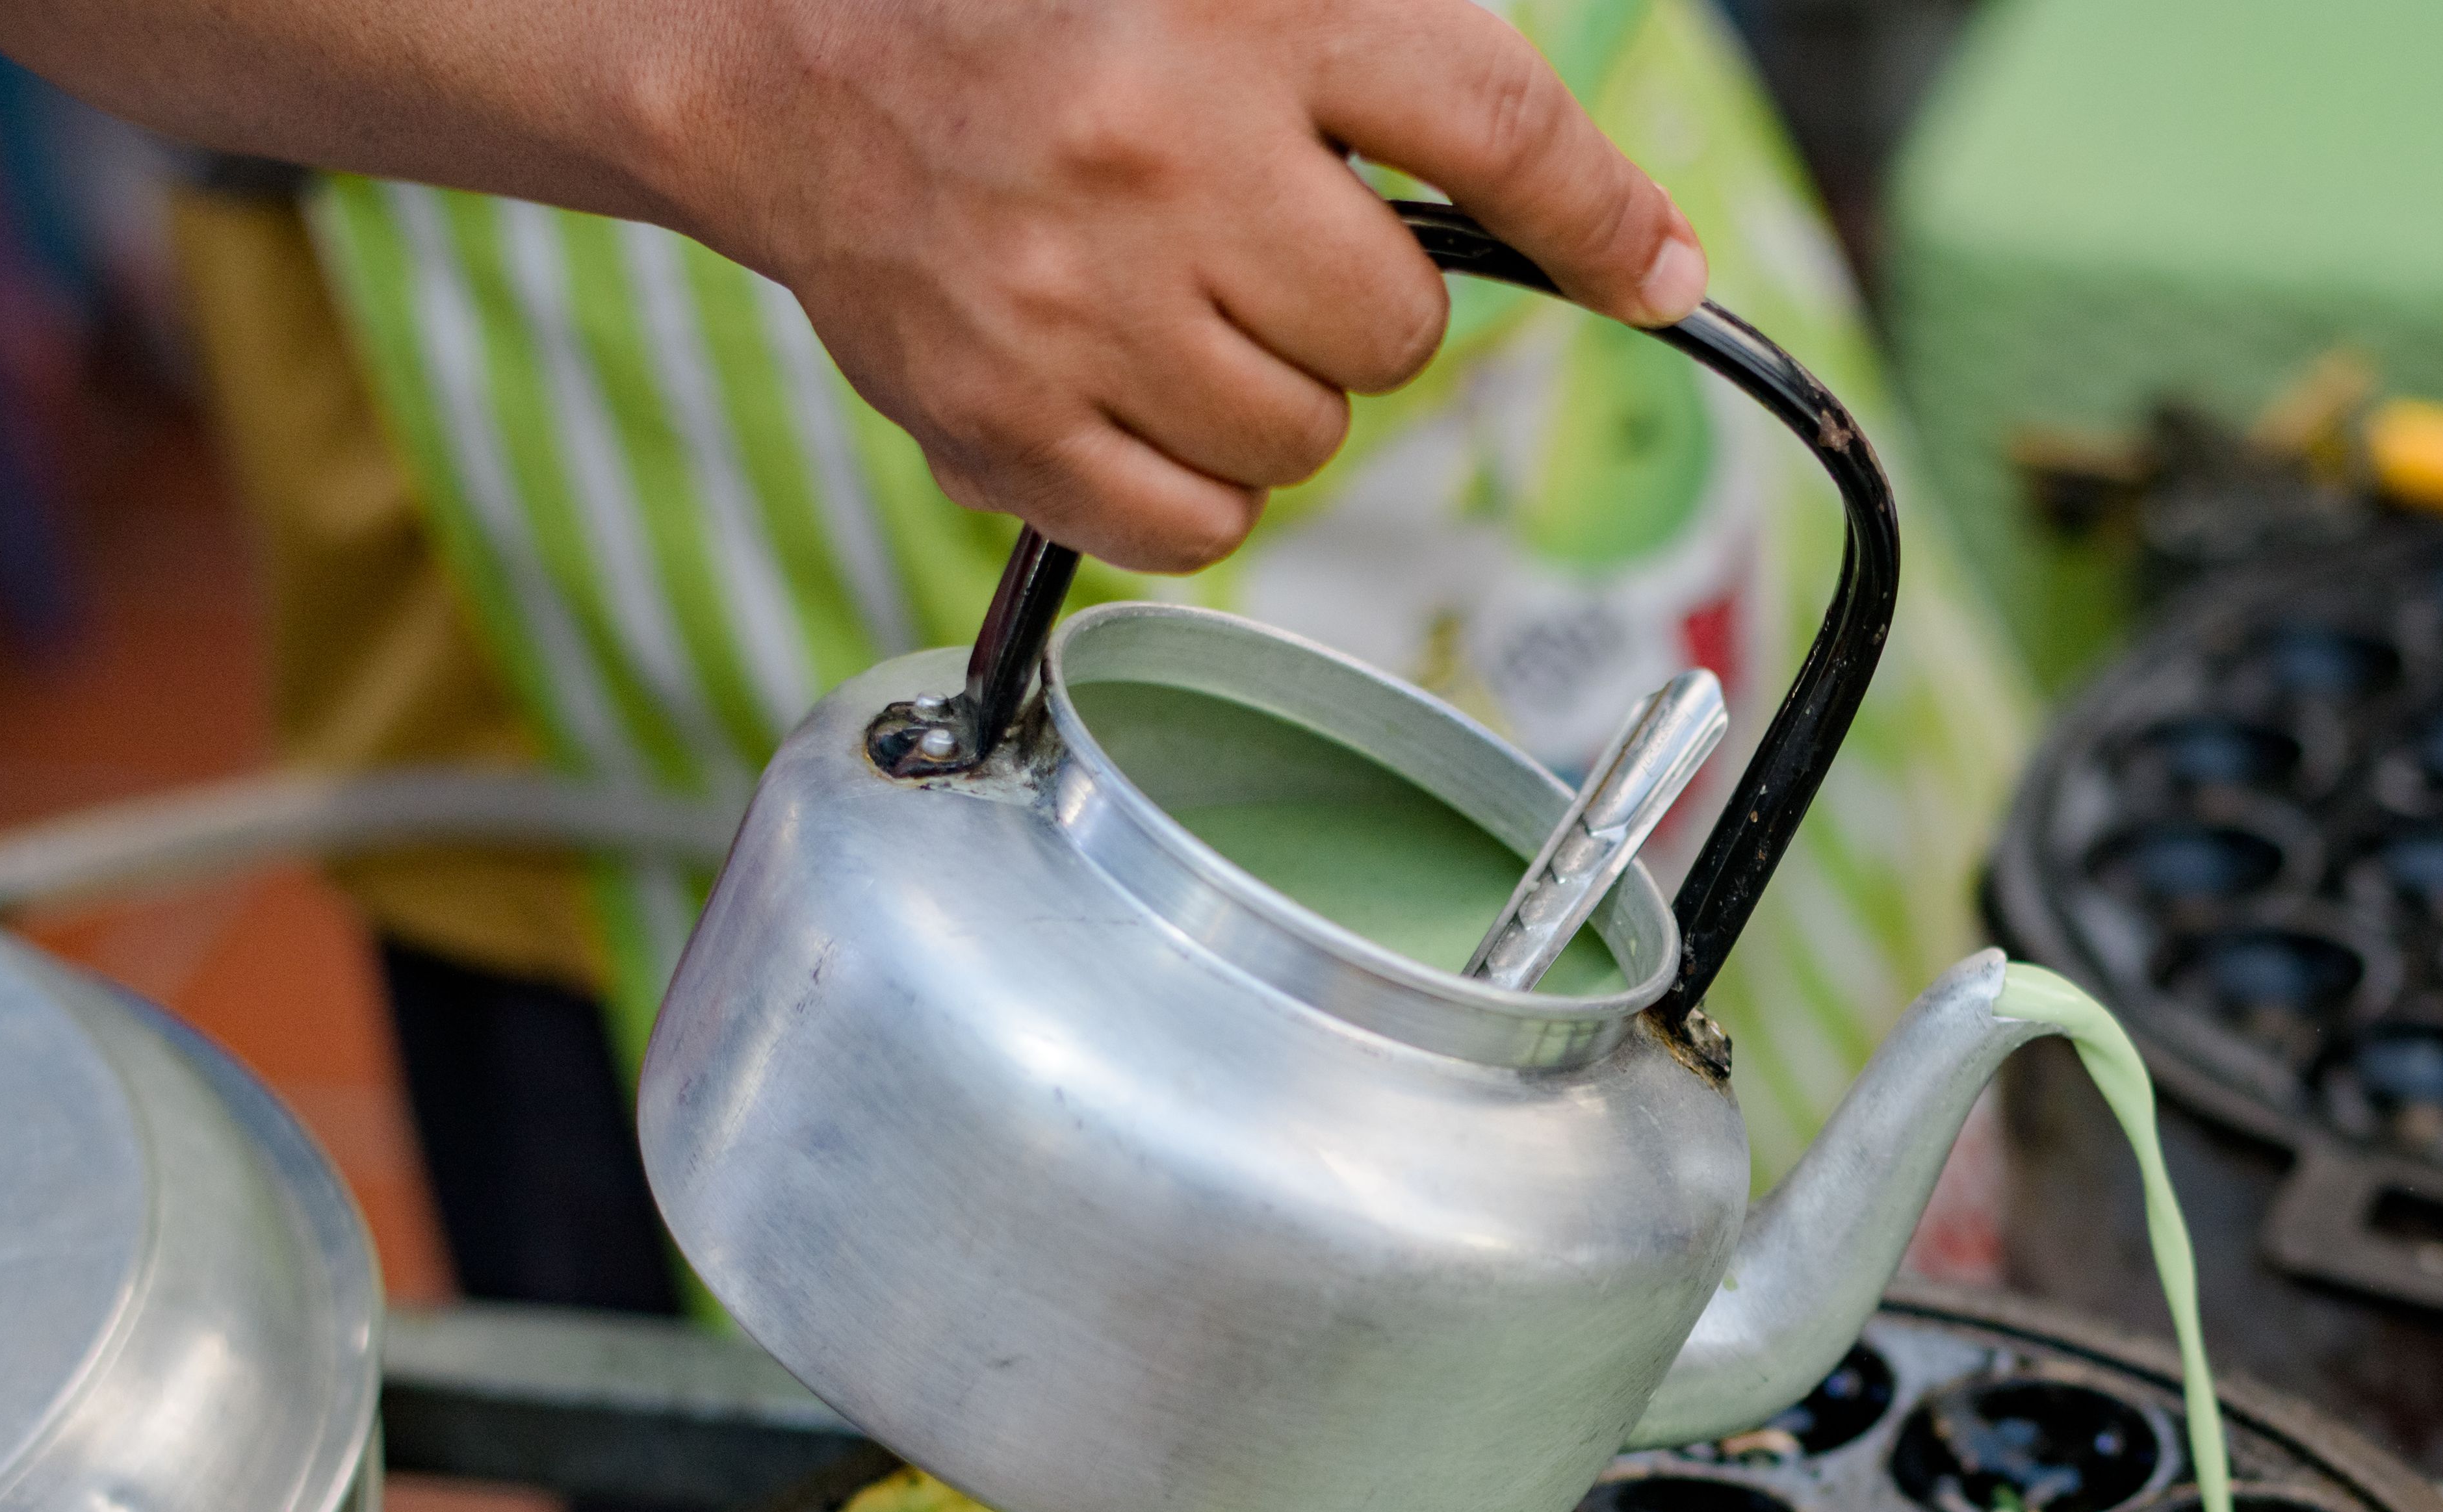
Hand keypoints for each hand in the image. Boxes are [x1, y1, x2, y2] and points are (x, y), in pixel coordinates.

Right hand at [668, 0, 1706, 568]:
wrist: (782, 53)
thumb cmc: (1041, 10)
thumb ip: (1422, 72)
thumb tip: (1639, 242)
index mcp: (1241, 5)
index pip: (1500, 133)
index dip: (1601, 222)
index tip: (1659, 275)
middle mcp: (1158, 147)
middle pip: (1400, 329)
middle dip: (1359, 303)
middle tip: (1265, 238)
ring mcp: (1069, 296)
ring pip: (1305, 442)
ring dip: (1269, 391)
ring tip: (1172, 297)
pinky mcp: (998, 415)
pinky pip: (1195, 528)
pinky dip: (1187, 483)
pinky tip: (1125, 382)